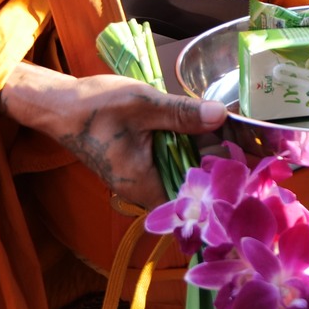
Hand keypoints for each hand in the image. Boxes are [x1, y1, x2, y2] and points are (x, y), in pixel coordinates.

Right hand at [0, 64, 227, 208]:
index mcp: (142, 184)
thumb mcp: (143, 104)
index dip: (217, 191)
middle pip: (188, 191)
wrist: (59, 106)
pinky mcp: (137, 166)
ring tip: (237, 144)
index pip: (189, 204)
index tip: (245, 174)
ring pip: (180, 176)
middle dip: (216, 173)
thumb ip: (182, 112)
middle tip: (250, 155)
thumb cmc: (96, 106)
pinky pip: (169, 166)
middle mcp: (141, 190)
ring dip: (202, 161)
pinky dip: (186, 153)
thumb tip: (221, 115)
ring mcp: (138, 179)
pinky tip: (206, 136)